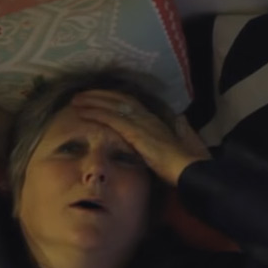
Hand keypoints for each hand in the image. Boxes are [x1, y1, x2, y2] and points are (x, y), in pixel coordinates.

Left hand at [71, 90, 210, 185]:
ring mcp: (142, 123)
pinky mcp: (136, 133)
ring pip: (113, 106)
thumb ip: (182, 130)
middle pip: (119, 100)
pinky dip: (96, 113)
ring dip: (93, 101)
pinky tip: (82, 112)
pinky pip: (112, 119)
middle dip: (99, 95)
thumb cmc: (189, 163)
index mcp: (156, 121)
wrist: (191, 172)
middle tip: (81, 95)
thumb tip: (180, 120)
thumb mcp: (186, 142)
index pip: (131, 103)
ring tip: (76, 100)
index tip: (98, 97)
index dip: (113, 98)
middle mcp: (148, 118)